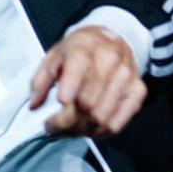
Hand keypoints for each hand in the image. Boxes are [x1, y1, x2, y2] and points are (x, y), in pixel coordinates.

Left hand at [28, 26, 145, 138]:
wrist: (112, 38)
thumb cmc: (78, 50)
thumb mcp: (54, 56)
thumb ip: (40, 80)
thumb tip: (34, 106)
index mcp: (84, 46)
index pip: (78, 68)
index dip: (68, 89)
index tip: (59, 103)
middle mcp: (109, 59)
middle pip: (87, 102)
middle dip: (66, 121)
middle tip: (53, 126)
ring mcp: (126, 76)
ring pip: (101, 117)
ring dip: (80, 130)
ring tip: (68, 129)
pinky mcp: (138, 91)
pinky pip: (116, 124)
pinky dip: (99, 132)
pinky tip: (88, 128)